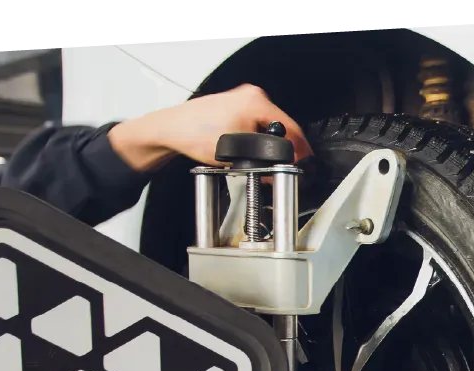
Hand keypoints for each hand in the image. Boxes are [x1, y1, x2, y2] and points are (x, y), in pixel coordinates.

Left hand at [108, 84, 312, 171]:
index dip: (299, 152)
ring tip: (265, 163)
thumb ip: (263, 164)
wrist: (170, 130)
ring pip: (269, 127)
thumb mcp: (235, 155)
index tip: (303, 166)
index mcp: (256, 102)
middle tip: (283, 169)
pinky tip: (252, 152)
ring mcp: (243, 99)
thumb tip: (279, 172)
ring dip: (271, 146)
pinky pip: (257, 125)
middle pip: (282, 127)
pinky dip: (258, 139)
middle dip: (284, 150)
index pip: (291, 129)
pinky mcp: (236, 107)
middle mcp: (252, 96)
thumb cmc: (194, 136)